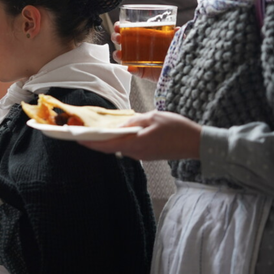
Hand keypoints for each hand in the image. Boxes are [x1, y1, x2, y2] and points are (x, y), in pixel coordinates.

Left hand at [78, 110, 201, 160]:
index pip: (106, 145)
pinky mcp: (146, 154)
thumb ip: (133, 121)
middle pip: (109, 147)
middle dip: (95, 140)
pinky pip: (128, 147)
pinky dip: (119, 140)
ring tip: (95, 129)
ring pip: (118, 147)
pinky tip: (116, 131)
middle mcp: (135, 153)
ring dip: (107, 139)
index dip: (90, 142)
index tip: (76, 138)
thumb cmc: (177, 129)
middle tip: (80, 131)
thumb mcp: (153, 118)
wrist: (198, 143)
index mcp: (135, 144)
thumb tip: (118, 125)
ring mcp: (141, 155)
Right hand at [112, 21, 176, 81]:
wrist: (178, 70)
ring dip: (118, 54)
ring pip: (123, 56)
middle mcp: (138, 48)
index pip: (129, 30)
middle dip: (116, 38)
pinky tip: (131, 68)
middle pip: (122, 41)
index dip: (121, 27)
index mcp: (144, 38)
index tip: (118, 26)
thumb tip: (178, 29)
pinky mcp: (141, 72)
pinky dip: (131, 69)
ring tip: (119, 54)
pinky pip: (133, 71)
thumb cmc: (175, 53)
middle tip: (118, 37)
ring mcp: (137, 60)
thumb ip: (176, 35)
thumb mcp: (176, 41)